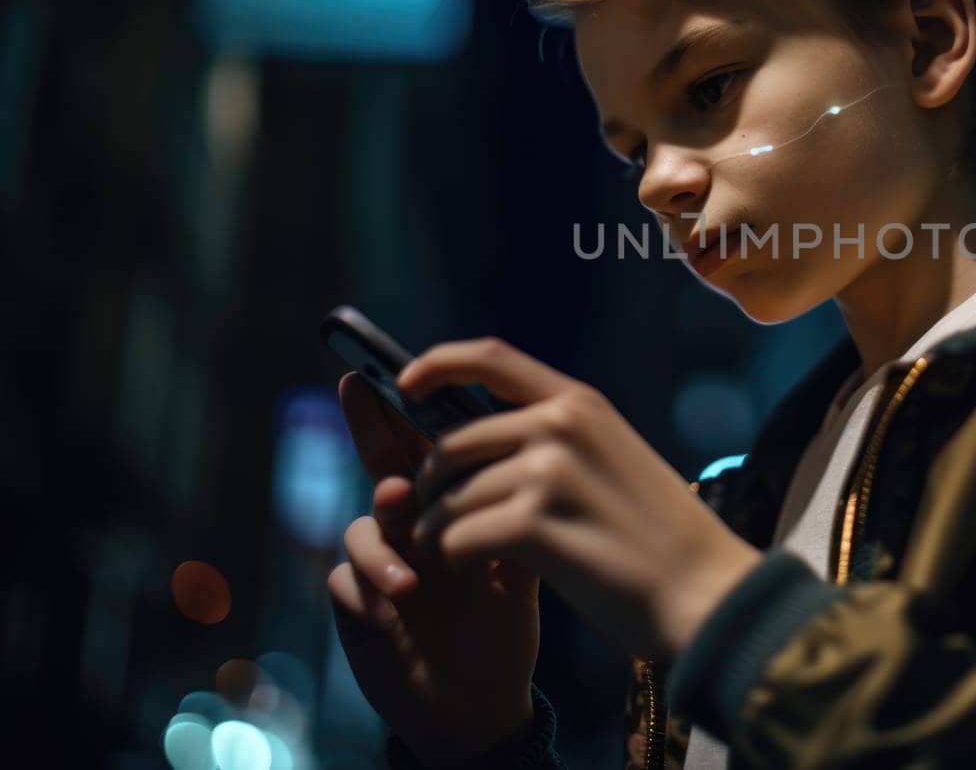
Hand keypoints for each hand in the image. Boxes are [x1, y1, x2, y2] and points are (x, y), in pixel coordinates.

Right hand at [326, 372, 540, 765]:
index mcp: (452, 507)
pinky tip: (394, 614)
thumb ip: (520, 515)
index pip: (433, 447)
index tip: (403, 368)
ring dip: (382, 542)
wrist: (483, 701)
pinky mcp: (356, 607)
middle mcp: (408, 526)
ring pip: (362, 526)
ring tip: (412, 575)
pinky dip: (368, 594)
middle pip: (382, 462)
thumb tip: (537, 457)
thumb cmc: (501, 626)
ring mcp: (379, 564)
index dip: (416, 406)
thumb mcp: (523, 567)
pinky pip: (344, 583)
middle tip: (358, 390)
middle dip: (367, 423)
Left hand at [400, 337, 761, 659]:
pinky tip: (480, 570)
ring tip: (460, 552)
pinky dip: (455, 557)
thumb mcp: (616, 457)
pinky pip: (457, 537)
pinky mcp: (535, 526)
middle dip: (431, 484)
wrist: (703, 591)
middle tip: (438, 517)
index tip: (405, 383)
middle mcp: (560, 426)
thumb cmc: (660, 536)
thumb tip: (486, 436)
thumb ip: (559, 438)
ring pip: (449, 498)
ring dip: (440, 530)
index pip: (491, 358)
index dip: (437, 364)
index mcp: (580, 403)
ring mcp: (547, 473)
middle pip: (452, 443)